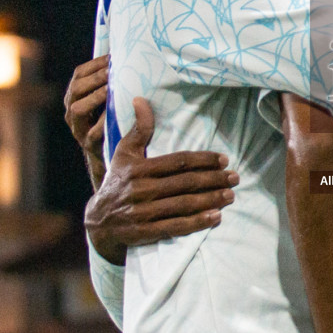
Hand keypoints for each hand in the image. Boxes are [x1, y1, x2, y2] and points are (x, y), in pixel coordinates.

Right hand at [64, 55, 108, 171]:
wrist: (107, 155)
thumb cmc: (109, 121)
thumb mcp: (106, 101)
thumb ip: (109, 83)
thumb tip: (126, 56)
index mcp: (75, 97)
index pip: (78, 74)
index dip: (94, 64)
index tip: (112, 57)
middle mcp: (72, 111)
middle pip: (75, 89)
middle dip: (95, 78)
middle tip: (113, 72)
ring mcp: (78, 128)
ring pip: (77, 109)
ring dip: (95, 97)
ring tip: (111, 90)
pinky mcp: (89, 144)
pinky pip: (93, 132)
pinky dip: (102, 122)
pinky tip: (114, 113)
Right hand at [85, 98, 238, 265]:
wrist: (97, 222)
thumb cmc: (117, 182)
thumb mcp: (123, 154)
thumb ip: (138, 130)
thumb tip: (140, 100)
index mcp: (138, 168)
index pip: (178, 162)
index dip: (203, 160)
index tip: (223, 160)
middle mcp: (140, 189)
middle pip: (184, 183)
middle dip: (213, 180)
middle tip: (235, 178)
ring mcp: (142, 212)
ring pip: (183, 204)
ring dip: (210, 200)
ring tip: (230, 195)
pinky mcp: (144, 232)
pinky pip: (175, 227)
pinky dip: (197, 223)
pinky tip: (216, 217)